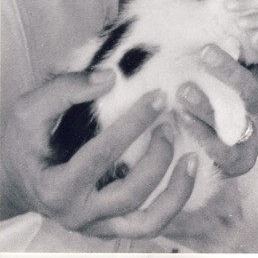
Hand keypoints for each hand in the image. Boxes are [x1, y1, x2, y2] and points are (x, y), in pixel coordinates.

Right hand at [0, 71, 195, 237]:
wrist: (18, 180)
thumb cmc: (27, 144)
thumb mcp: (30, 111)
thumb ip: (65, 90)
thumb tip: (110, 76)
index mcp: (56, 187)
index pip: (100, 157)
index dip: (132, 125)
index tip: (158, 97)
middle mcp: (79, 213)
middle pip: (130, 193)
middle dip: (158, 156)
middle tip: (170, 122)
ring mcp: (99, 225)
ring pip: (148, 221)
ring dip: (176, 189)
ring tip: (192, 155)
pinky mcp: (114, 227)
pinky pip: (151, 224)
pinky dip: (175, 202)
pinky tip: (188, 171)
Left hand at [175, 29, 257, 176]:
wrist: (225, 155)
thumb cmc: (225, 101)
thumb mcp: (232, 75)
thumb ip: (228, 49)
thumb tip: (205, 9)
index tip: (257, 30)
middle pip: (252, 89)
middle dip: (230, 70)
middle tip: (206, 50)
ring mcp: (253, 134)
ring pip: (236, 117)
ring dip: (207, 102)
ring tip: (182, 89)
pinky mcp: (239, 159)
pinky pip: (220, 146)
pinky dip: (199, 130)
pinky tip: (180, 117)